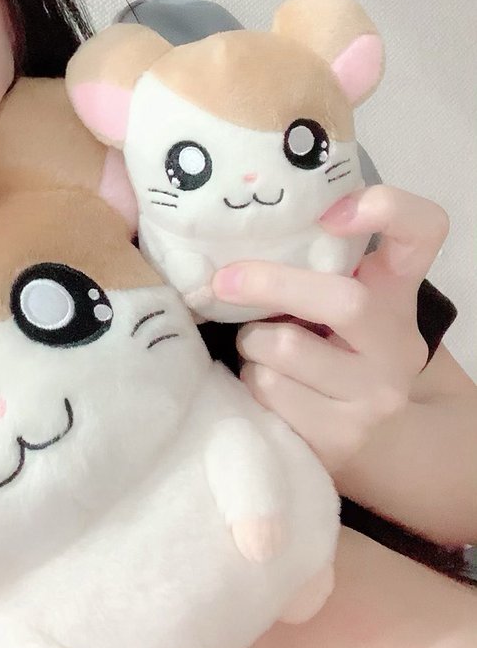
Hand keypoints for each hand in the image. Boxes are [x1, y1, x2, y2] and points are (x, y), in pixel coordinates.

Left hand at [211, 186, 448, 471]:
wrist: (357, 429)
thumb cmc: (325, 340)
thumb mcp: (330, 292)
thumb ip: (306, 258)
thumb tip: (228, 233)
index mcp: (396, 289)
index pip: (423, 230)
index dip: (386, 209)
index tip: (331, 213)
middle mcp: (398, 342)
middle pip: (343, 301)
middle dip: (270, 284)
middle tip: (223, 281)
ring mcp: (376, 395)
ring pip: (286, 349)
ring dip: (251, 340)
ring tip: (258, 344)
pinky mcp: (342, 438)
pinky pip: (269, 390)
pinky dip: (250, 378)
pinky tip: (264, 380)